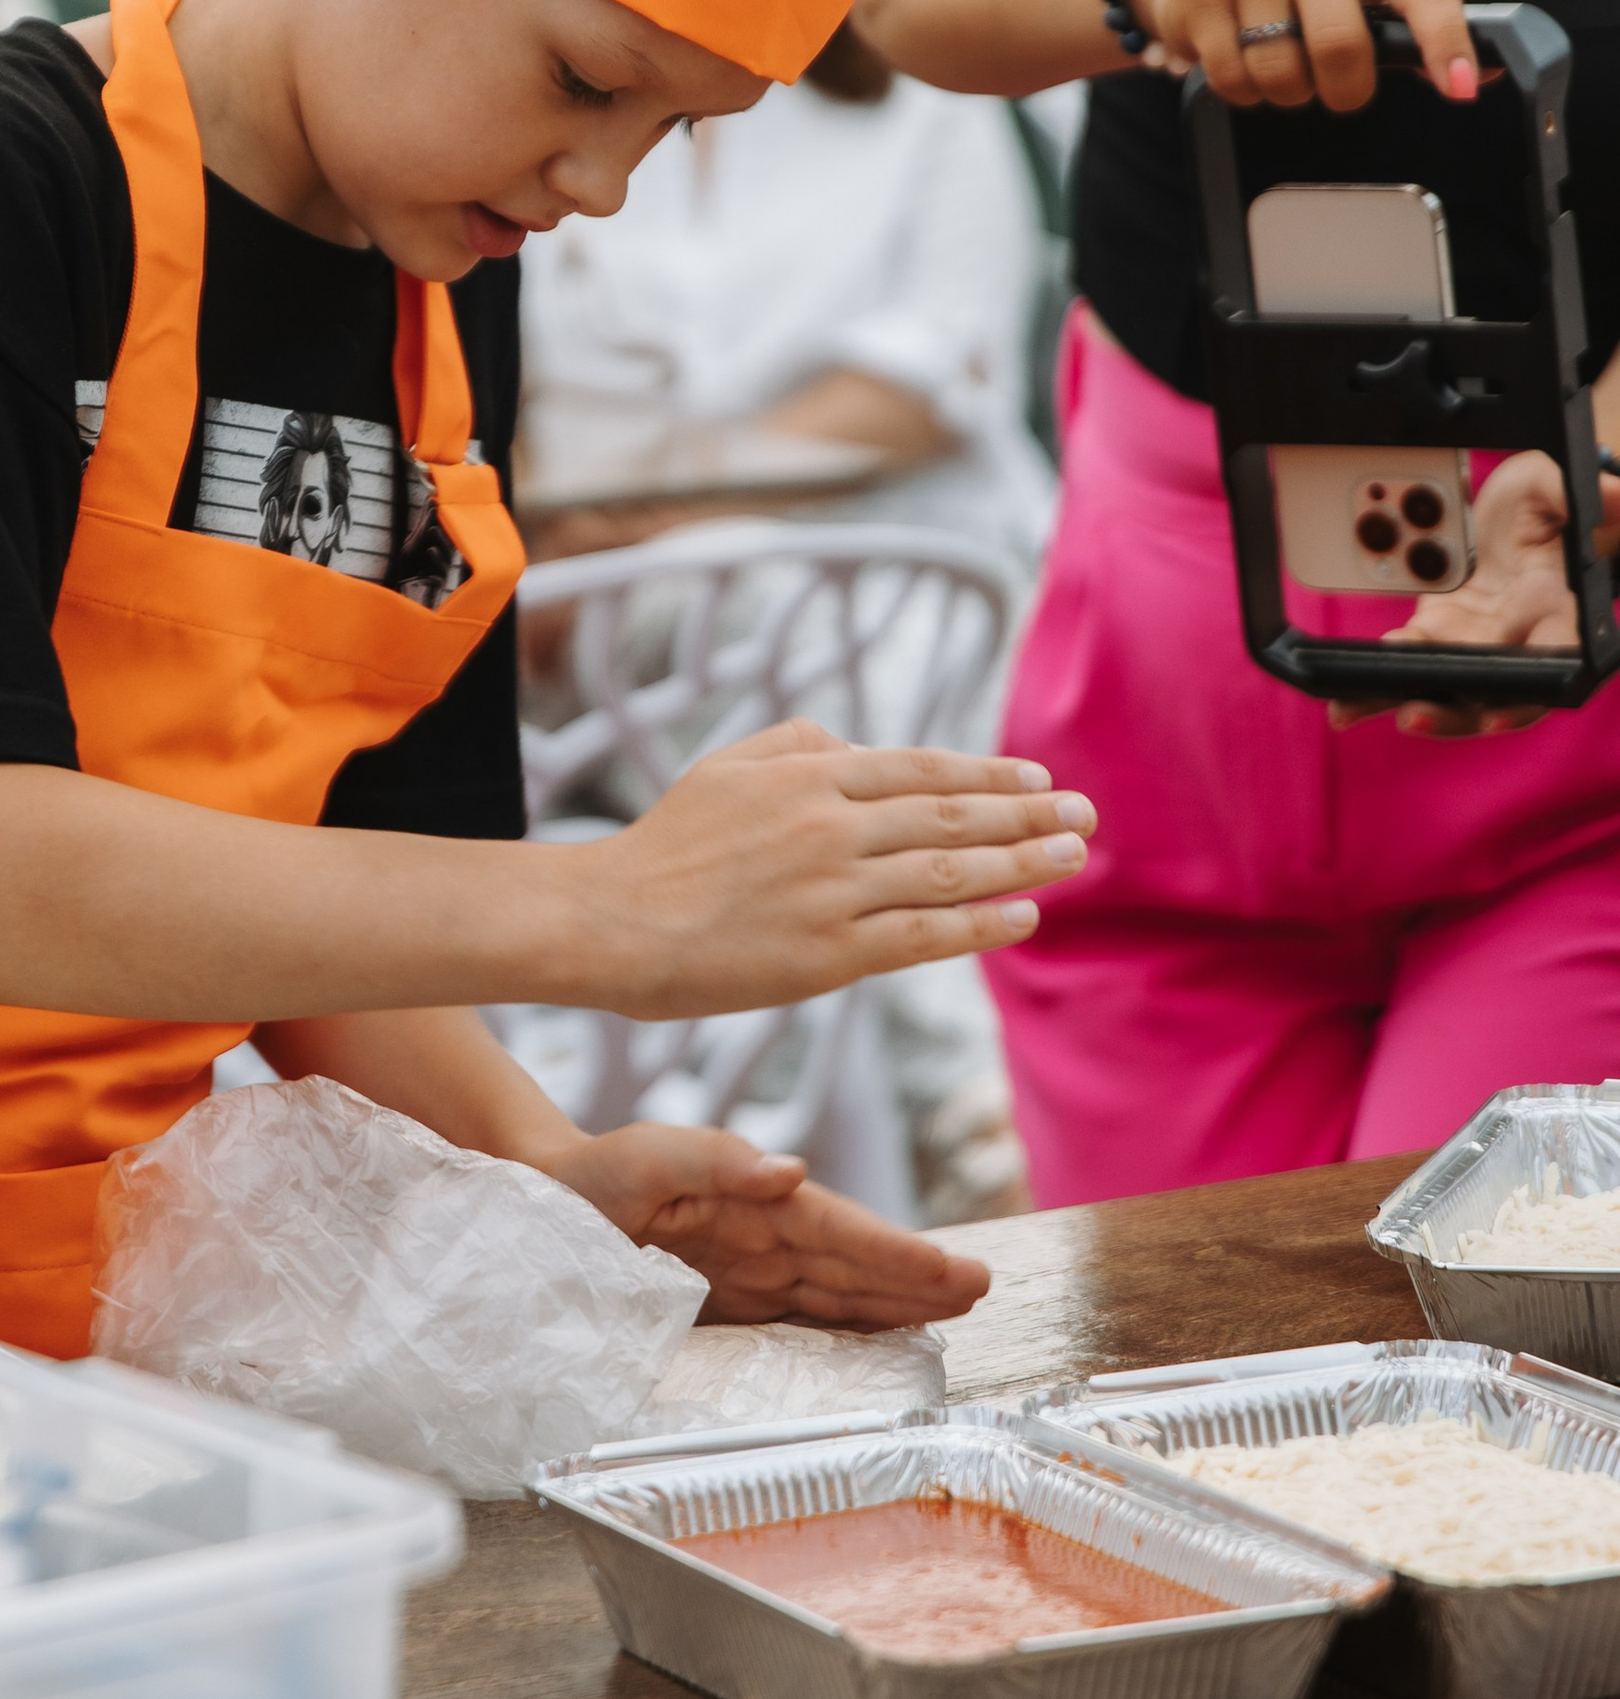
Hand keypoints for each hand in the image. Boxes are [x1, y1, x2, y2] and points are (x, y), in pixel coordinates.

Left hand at [549, 1126, 989, 1326]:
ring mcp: (753, 1273)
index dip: (896, 1253)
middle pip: (854, 1262)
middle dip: (918, 1278)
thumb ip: (714, 1158)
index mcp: (752, 1199)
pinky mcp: (733, 1309)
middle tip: (982, 1291)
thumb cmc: (595, 1174)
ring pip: (839, 1292)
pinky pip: (804, 1319)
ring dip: (898, 1303)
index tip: (952, 1270)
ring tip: (957, 1311)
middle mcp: (764, 1237)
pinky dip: (850, 1329)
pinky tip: (885, 1339)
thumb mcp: (645, 1154)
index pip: (837, 1229)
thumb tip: (791, 1170)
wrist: (546, 1202)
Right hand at [570, 720, 1091, 1020]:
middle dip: (1028, 815)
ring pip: (950, 874)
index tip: (1038, 782)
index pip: (922, 770)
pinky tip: (1023, 917)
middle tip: (1086, 815)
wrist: (613, 921)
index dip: (988, 776)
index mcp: (809, 776)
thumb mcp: (727, 766)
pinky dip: (980, 924)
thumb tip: (861, 744)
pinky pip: (924, 936)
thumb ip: (799, 743)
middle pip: (952, 817)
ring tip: (1072, 857)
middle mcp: (832, 827)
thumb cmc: (666, 845)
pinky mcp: (829, 955)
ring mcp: (834, 892)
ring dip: (1022, 864)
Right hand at [1129, 0, 1475, 113]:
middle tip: (1336, 91)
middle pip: (1342, 50)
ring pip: (1282, 74)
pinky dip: (1242, 92)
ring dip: (1287, 95)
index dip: (1445, 42)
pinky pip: (1233, 78)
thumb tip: (1477, 77)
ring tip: (1282, 70)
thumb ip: (1411, 27)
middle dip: (1343, 93)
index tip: (1460, 89)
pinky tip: (1241, 61)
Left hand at [1344, 451, 1619, 739]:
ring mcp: (1477, 641)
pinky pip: (1409, 662)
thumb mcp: (1556, 485)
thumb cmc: (1549, 504)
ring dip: (1399, 701)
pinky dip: (1375, 680)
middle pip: (1491, 693)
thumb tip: (1615, 498)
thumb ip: (1580, 493)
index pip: (1553, 664)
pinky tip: (1339, 699)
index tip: (1497, 713)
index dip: (1528, 696)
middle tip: (1412, 715)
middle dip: (1452, 712)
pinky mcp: (1439, 632)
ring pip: (1443, 687)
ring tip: (1350, 712)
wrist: (1518, 514)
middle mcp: (1518, 640)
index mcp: (1559, 611)